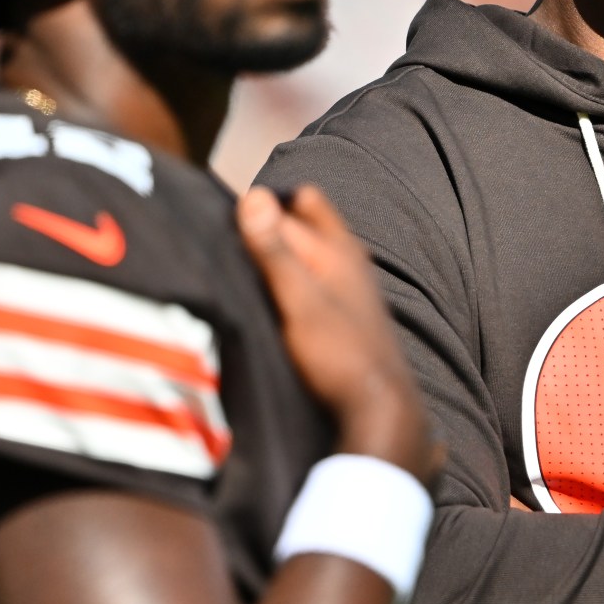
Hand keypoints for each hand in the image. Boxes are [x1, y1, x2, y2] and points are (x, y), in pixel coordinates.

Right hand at [239, 185, 437, 480]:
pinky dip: (294, 276)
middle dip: (275, 219)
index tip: (224, 218)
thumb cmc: (339, 353)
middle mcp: (351, 261)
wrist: (379, 408)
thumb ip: (275, 250)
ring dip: (283, 250)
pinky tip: (276, 296)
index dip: (261, 205)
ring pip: (314, 250)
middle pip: (309, 221)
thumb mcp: (299, 299)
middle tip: (234, 237)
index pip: (295, 203)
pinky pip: (316, 278)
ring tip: (245, 262)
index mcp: (341, 249)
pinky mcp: (346, 314)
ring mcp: (352, 288)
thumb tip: (252, 196)